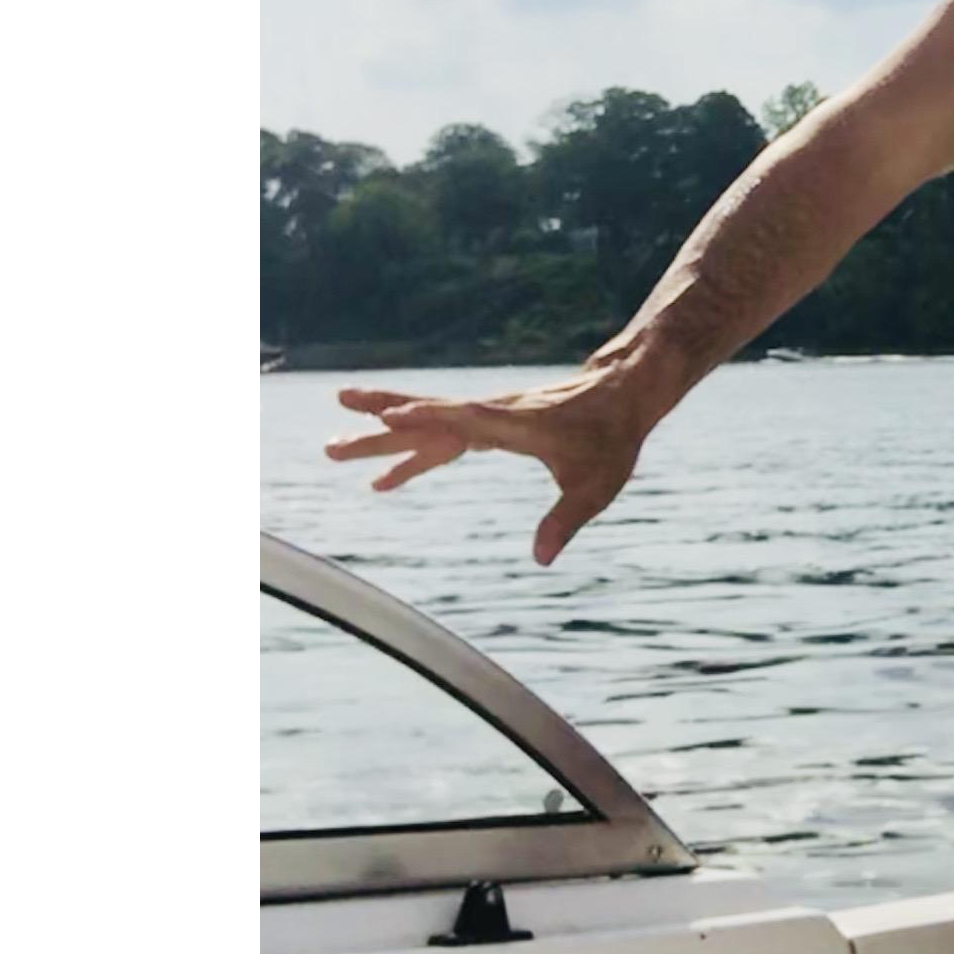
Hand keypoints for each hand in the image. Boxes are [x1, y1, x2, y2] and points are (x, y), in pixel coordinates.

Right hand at [325, 365, 656, 566]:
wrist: (623, 395)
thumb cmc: (611, 438)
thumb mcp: (596, 485)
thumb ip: (565, 520)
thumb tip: (542, 559)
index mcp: (512, 422)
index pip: (463, 418)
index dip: (429, 416)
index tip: (391, 415)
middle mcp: (491, 413)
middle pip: (426, 421)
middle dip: (378, 435)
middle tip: (331, 446)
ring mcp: (486, 416)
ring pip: (425, 424)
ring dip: (381, 436)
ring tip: (334, 445)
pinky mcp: (489, 422)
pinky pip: (441, 434)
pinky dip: (412, 451)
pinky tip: (388, 477)